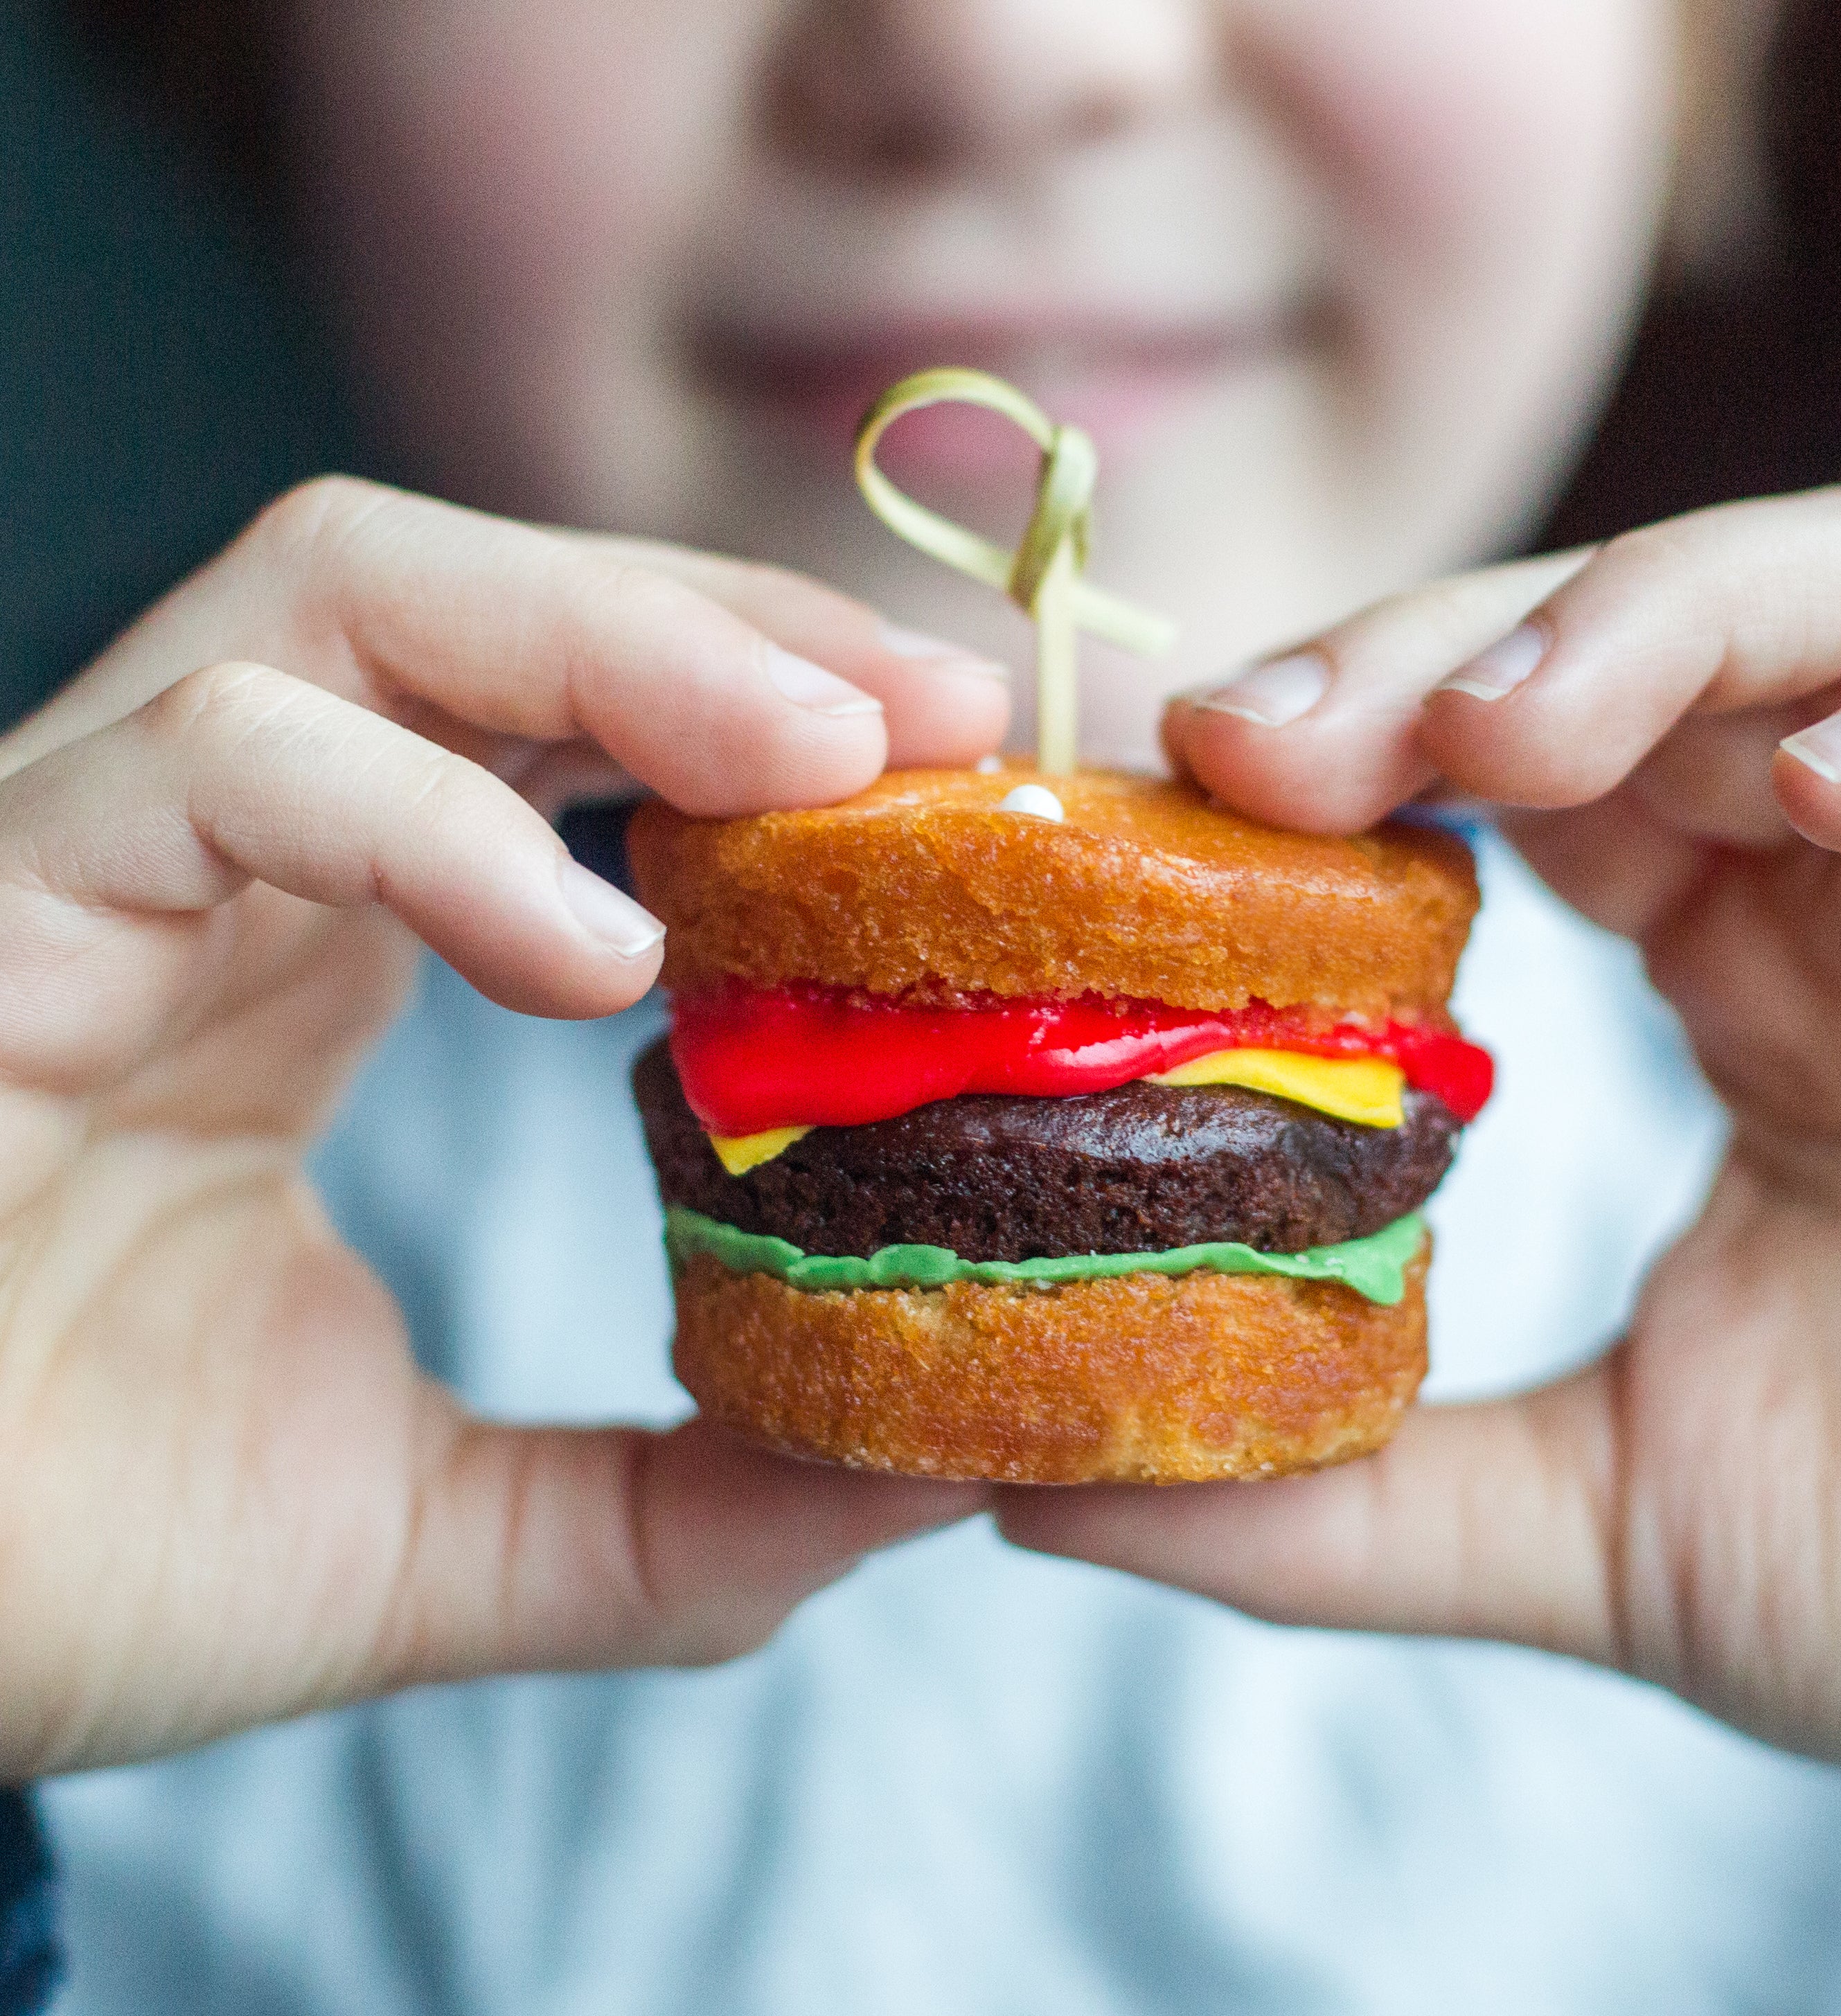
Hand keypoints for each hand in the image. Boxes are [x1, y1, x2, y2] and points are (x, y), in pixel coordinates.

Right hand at [0, 478, 1003, 1775]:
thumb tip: (929, 1475)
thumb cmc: (63, 1563)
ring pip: (349, 592)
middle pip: (482, 603)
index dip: (763, 715)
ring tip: (821, 756)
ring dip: (616, 638)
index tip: (965, 778)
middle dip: (730, 621)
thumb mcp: (442, 1538)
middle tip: (947, 710)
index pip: (554, 727)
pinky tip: (592, 955)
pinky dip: (422, 813)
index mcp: (310, 954)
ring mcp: (85, 852)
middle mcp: (210, 863)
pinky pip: (211, 755)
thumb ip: (674, 1509)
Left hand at [999, 478, 1840, 1774]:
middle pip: (1633, 629)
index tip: (1183, 805)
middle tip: (1260, 744)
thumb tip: (1051, 1498)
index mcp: (1746, 961)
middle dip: (1433, 651)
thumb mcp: (1613, 1527)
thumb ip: (1350, 1498)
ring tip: (1494, 737)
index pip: (1513, 762)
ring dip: (1651, 621)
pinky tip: (1833, 799)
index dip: (1344, 750)